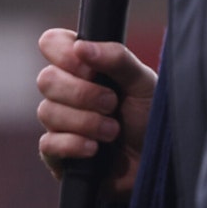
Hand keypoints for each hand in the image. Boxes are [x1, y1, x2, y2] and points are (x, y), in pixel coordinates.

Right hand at [36, 27, 155, 200]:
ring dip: (85, 121)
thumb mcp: (143, 82)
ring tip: (113, 131)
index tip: (90, 69)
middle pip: (46, 80)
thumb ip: (117, 58)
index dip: (64, 53)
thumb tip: (80, 47)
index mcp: (83, 66)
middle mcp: (66, 92)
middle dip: (82, 93)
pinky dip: (73, 144)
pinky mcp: (58, 156)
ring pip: (47, 112)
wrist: (160, 164)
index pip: (51, 43)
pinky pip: (48, 144)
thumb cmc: (152, 118)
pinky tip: (94, 149)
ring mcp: (60, 124)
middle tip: (112, 103)